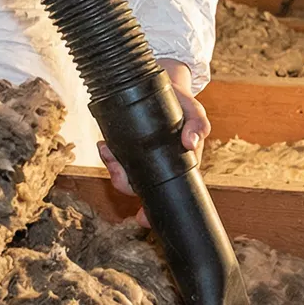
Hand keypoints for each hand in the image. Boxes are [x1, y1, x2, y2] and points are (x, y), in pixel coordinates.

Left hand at [97, 58, 210, 219]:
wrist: (167, 84)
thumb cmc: (183, 104)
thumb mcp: (195, 111)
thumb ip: (198, 125)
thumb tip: (191, 143)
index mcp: (177, 165)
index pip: (165, 194)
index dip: (152, 211)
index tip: (142, 220)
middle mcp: (158, 165)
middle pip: (138, 187)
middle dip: (122, 181)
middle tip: (115, 164)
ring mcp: (142, 157)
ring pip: (124, 174)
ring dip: (113, 166)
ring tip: (107, 150)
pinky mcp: (128, 145)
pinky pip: (116, 158)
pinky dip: (109, 154)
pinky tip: (105, 145)